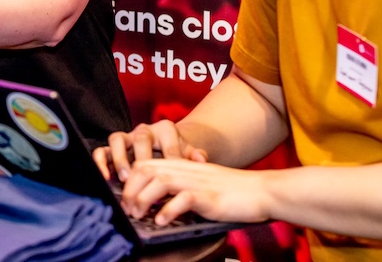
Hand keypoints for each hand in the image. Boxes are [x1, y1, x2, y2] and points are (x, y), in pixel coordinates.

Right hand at [93, 120, 208, 182]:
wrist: (168, 147)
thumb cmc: (179, 153)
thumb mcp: (190, 152)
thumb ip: (197, 155)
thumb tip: (200, 159)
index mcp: (165, 129)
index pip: (168, 143)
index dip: (171, 159)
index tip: (173, 177)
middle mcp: (144, 130)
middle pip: (141, 139)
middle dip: (143, 158)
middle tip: (145, 177)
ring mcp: (127, 137)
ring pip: (117, 139)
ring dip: (120, 159)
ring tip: (125, 178)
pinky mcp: (114, 148)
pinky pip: (102, 150)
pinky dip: (101, 162)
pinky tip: (105, 177)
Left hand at [119, 158, 269, 224]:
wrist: (262, 191)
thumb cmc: (231, 191)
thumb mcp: (198, 182)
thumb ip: (178, 186)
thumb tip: (154, 201)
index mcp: (181, 165)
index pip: (144, 164)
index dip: (129, 179)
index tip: (124, 197)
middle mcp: (185, 170)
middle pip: (145, 169)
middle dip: (130, 189)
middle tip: (127, 209)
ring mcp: (196, 182)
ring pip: (159, 181)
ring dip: (143, 198)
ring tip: (138, 214)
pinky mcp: (208, 196)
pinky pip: (183, 199)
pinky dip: (168, 210)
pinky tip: (161, 221)